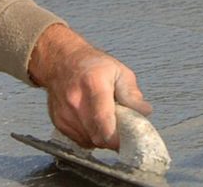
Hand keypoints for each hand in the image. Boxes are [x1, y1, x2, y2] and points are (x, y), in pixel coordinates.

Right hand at [28, 24, 151, 149]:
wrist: (61, 60)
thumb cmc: (91, 64)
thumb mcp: (118, 70)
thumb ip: (131, 93)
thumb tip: (144, 111)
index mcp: (93, 84)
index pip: (103, 119)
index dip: (116, 137)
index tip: (127, 140)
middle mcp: (76, 100)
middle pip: (98, 135)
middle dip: (113, 139)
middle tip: (121, 130)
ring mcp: (65, 112)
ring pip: (90, 141)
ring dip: (102, 138)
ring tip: (106, 122)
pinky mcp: (58, 121)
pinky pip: (80, 140)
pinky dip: (90, 137)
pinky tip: (93, 122)